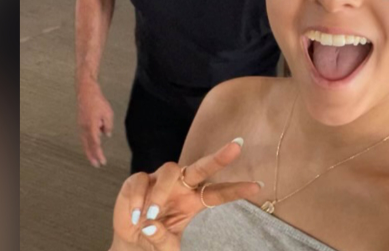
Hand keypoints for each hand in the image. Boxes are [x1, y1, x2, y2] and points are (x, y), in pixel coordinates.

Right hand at [77, 81, 113, 167]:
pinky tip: (90, 147)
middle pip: (87, 146)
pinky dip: (87, 144)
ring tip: (93, 159)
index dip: (98, 154)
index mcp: (91, 127)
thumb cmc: (97, 101)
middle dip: (92, 156)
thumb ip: (108, 126)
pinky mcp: (80, 123)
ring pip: (84, 142)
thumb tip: (106, 135)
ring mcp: (81, 126)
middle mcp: (84, 128)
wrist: (86, 92)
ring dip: (88, 151)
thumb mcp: (108, 114)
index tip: (102, 162)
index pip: (95, 144)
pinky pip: (83, 137)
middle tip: (96, 165)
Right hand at [110, 138, 261, 250]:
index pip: (218, 194)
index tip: (258, 186)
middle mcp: (181, 186)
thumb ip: (162, 239)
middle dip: (219, 158)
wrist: (130, 240)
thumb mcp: (164, 247)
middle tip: (237, 147)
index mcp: (193, 201)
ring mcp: (160, 180)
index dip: (236, 190)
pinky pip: (141, 180)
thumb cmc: (155, 239)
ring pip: (169, 171)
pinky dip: (137, 198)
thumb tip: (150, 225)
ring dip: (161, 193)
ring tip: (152, 216)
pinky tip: (135, 215)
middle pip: (202, 167)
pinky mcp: (138, 180)